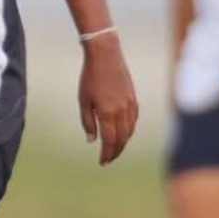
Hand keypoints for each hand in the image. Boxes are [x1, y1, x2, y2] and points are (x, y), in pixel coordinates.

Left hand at [78, 35, 138, 164]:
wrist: (106, 55)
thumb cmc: (90, 77)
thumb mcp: (83, 100)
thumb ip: (88, 122)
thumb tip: (92, 140)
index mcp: (107, 113)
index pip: (109, 141)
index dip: (106, 154)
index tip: (102, 162)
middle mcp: (121, 111)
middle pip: (121, 139)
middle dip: (115, 152)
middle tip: (108, 160)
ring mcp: (129, 105)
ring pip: (130, 131)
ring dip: (123, 143)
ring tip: (115, 149)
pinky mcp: (133, 98)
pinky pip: (134, 120)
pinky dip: (129, 130)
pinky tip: (124, 133)